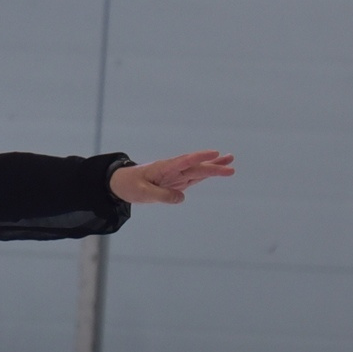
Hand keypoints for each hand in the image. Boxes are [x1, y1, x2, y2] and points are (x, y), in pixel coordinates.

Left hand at [110, 151, 234, 205]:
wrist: (121, 183)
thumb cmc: (129, 185)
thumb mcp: (142, 193)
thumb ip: (161, 195)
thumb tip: (181, 197)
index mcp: (164, 168)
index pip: (184, 161)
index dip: (199, 157)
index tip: (214, 153)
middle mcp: (173, 169)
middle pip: (196, 166)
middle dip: (213, 166)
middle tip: (231, 165)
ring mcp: (176, 175)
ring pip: (198, 170)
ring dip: (213, 166)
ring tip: (231, 161)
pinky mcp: (176, 182)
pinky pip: (193, 178)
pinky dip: (205, 174)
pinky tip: (217, 170)